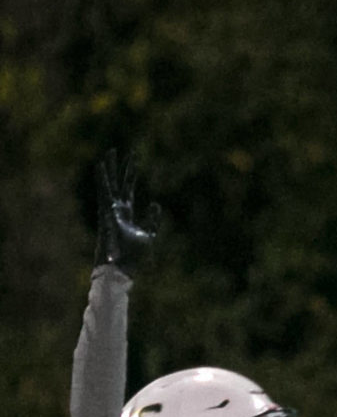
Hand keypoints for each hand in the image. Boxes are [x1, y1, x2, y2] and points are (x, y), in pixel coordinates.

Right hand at [95, 149, 160, 277]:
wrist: (122, 267)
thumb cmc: (134, 256)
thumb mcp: (149, 235)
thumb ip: (152, 219)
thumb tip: (155, 202)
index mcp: (126, 213)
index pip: (127, 189)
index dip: (130, 175)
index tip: (132, 160)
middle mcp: (116, 209)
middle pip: (116, 183)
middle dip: (117, 167)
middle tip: (115, 149)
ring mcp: (110, 210)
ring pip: (109, 184)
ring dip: (109, 168)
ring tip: (110, 151)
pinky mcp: (105, 213)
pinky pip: (103, 192)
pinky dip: (102, 179)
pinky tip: (100, 165)